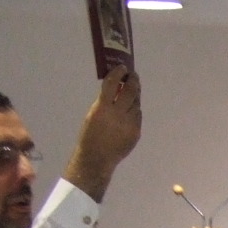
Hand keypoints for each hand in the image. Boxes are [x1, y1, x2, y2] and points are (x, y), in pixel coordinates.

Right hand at [65, 65, 142, 199]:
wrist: (97, 159)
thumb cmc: (90, 134)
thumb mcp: (93, 114)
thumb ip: (105, 101)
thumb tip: (117, 88)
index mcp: (103, 108)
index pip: (112, 83)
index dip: (118, 73)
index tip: (122, 68)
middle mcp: (118, 114)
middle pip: (131, 91)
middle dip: (133, 80)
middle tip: (132, 76)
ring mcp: (129, 124)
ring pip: (136, 103)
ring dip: (134, 96)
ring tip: (131, 93)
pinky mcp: (136, 133)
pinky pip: (138, 116)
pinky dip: (134, 111)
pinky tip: (130, 111)